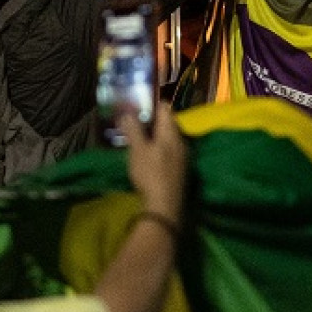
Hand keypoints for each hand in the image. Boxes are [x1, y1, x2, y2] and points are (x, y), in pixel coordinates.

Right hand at [121, 102, 186, 222]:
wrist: (165, 206)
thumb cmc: (150, 174)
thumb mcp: (137, 150)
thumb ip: (134, 130)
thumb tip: (128, 112)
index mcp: (171, 133)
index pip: (165, 109)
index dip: (152, 105)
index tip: (137, 106)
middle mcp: (181, 141)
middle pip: (168, 124)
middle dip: (152, 122)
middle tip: (134, 123)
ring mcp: (183, 157)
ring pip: (169, 139)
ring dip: (156, 137)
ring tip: (139, 139)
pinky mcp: (181, 170)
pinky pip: (170, 152)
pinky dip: (160, 150)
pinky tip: (149, 157)